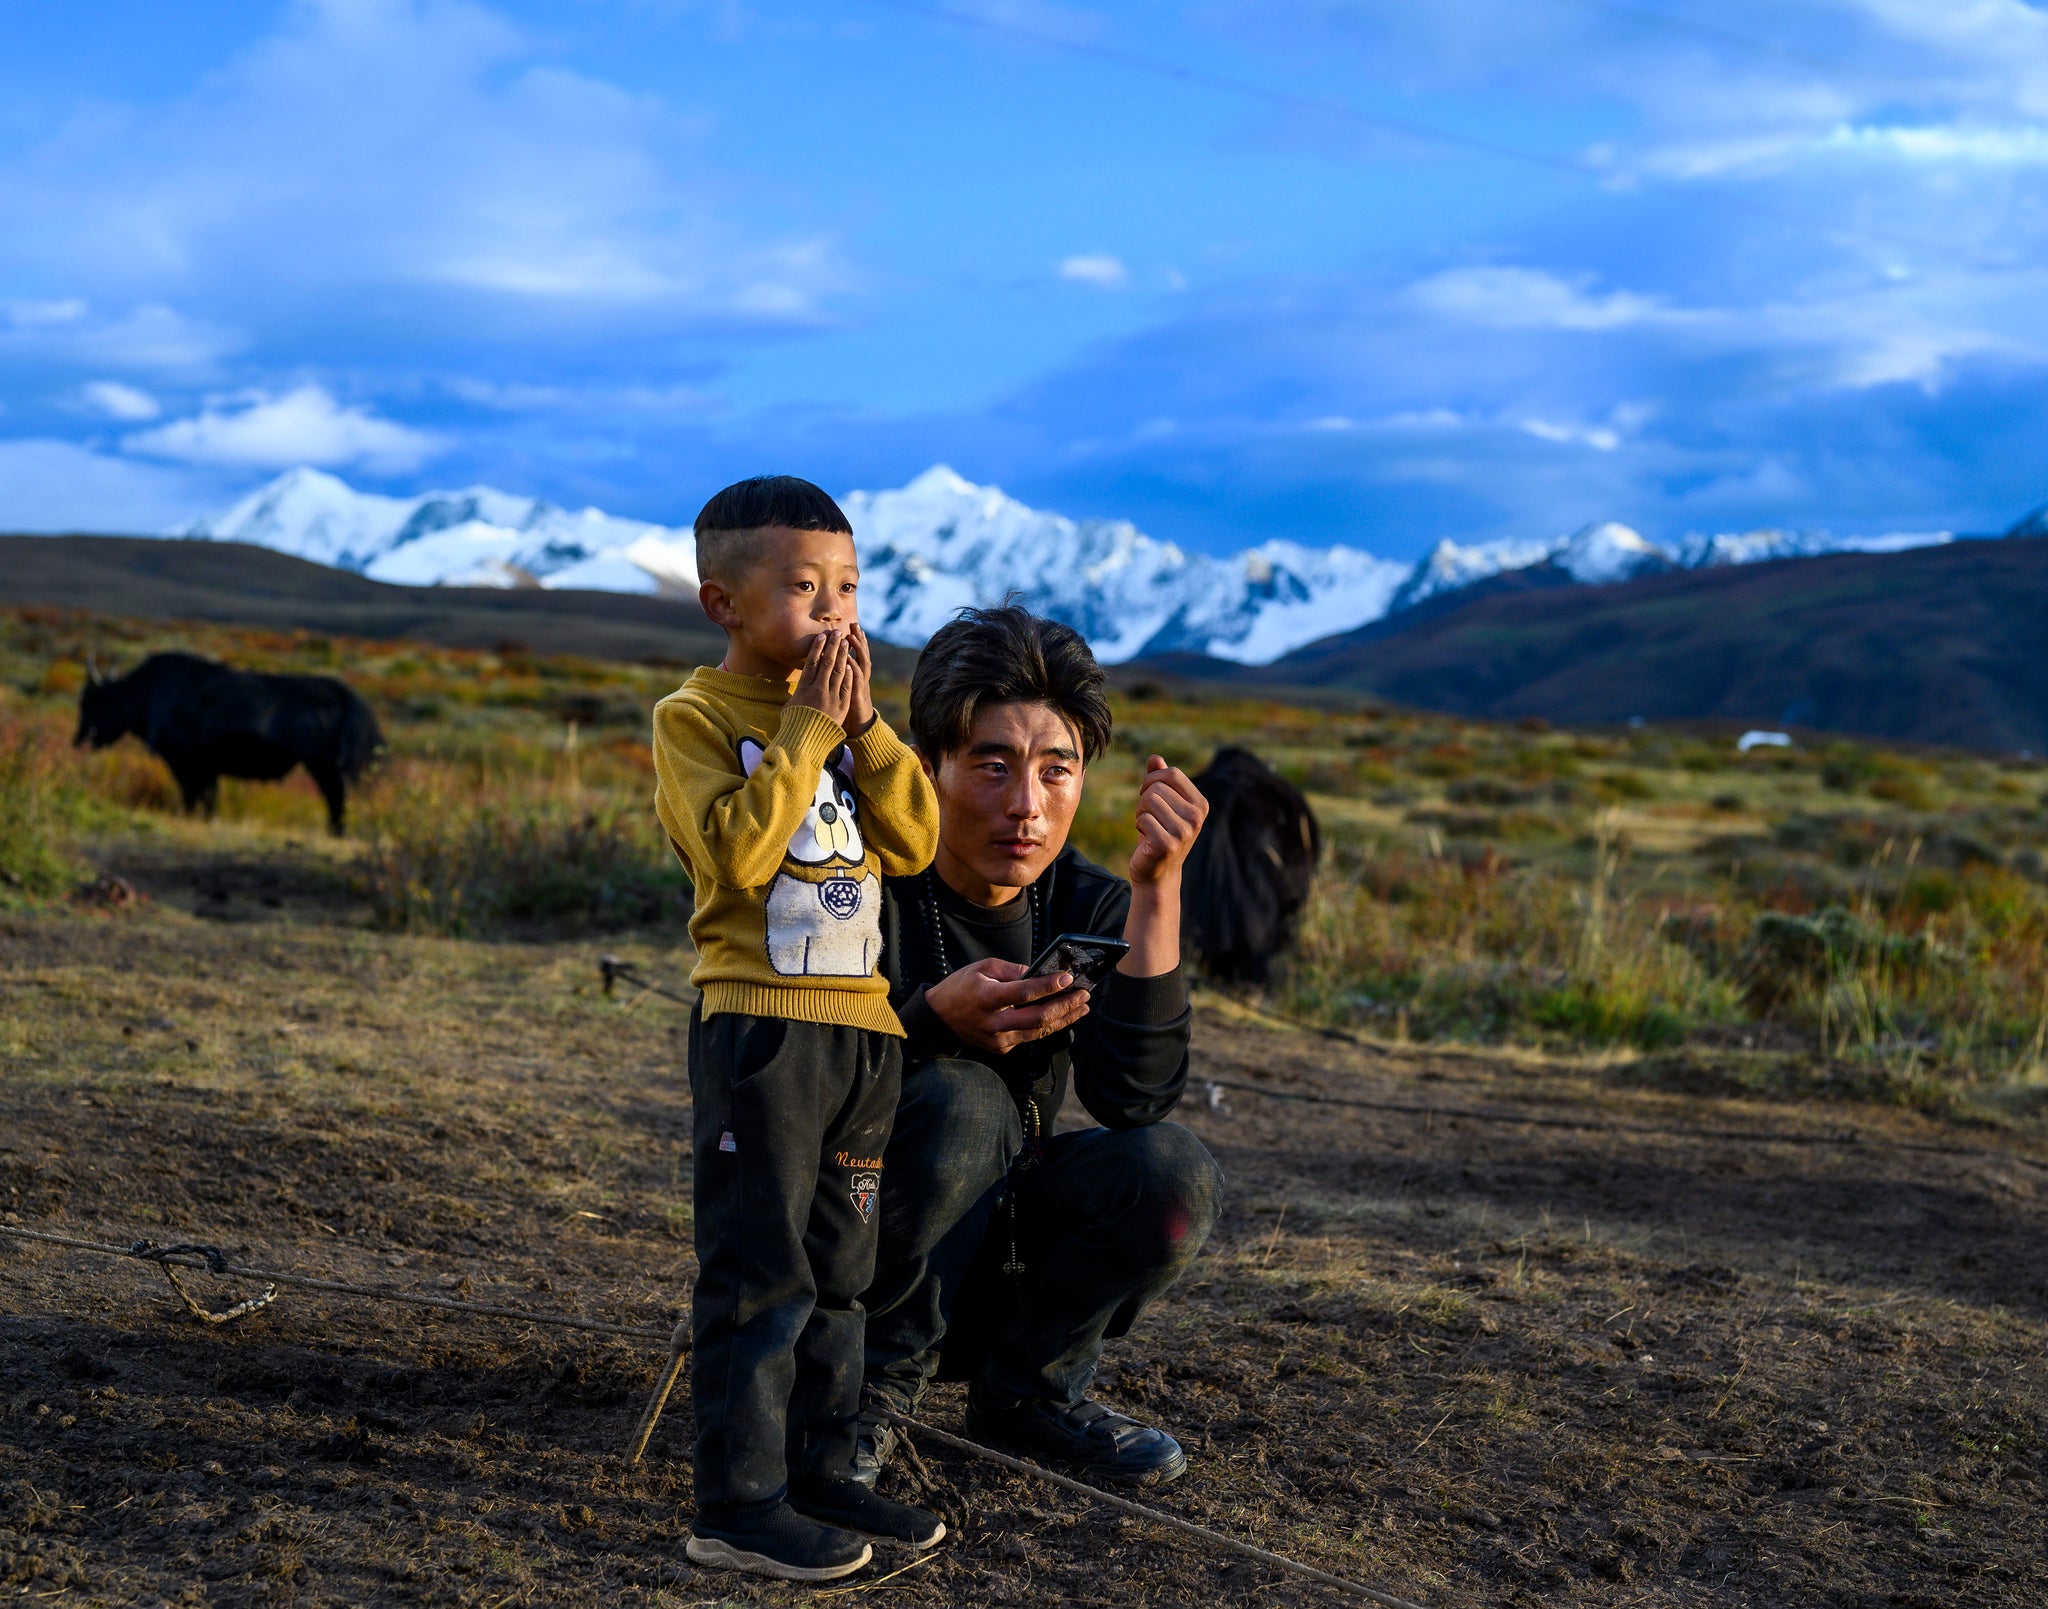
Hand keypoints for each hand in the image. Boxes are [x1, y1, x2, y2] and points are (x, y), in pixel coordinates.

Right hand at [787, 629, 854, 729]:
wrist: (805, 742)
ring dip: (843, 655)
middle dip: (832, 646)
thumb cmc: (795, 724)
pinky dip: (848, 674)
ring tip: (846, 642)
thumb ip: (797, 693)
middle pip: (826, 663)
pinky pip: (845, 686)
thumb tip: (797, 685)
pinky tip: (851, 663)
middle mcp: (817, 689)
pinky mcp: (841, 705)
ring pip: (838, 671)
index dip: (817, 648)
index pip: (812, 663)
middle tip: (837, 632)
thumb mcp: (791, 706)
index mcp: (803, 688)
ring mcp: (830, 697)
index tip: (822, 637)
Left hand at [845, 624, 876, 735]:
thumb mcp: (841, 689)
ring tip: (853, 636)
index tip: (850, 627)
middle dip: (858, 638)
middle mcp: (859, 676)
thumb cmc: (847, 706)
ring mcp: (860, 684)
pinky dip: (854, 669)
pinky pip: (857, 679)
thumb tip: (823, 667)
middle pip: (860, 654)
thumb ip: (836, 677)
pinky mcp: (859, 694)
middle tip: (854, 624)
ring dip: (858, 650)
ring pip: (861, 663)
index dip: (852, 640)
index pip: (854, 652)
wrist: (858, 726)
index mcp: (854, 674)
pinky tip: (850, 660)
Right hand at [924, 957, 1091, 1055]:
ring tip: (1083, 1007)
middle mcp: (994, 1023)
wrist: (938, 1019)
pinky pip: (1030, 1036)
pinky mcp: (1001, 1048)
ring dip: (1064, 1019)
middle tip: (1084, 994)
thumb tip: (1040, 973)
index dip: (1048, 986)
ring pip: (1039, 1031)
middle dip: (1065, 1006)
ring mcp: (998, 1040)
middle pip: (1037, 1018)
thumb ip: (1013, 971)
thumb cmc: (961, 987)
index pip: (1023, 993)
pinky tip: (1063, 1016)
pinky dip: (1048, 1026)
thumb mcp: (982, 968)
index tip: (1068, 978)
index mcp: (987, 998)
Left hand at [1127, 755, 1206, 886]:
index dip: (1153, 778)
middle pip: (1157, 787)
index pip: (1173, 774)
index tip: (1146, 792)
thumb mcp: (1163, 805)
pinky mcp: (1168, 844)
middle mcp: (1196, 817)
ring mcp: (1184, 832)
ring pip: (1149, 801)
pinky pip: (1143, 820)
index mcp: (1200, 804)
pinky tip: (1146, 840)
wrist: (1158, 873)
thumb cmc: (1160, 834)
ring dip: (1141, 813)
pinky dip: (1139, 827)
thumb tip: (1155, 758)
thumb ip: (1160, 781)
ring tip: (1148, 827)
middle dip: (1144, 799)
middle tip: (1148, 816)